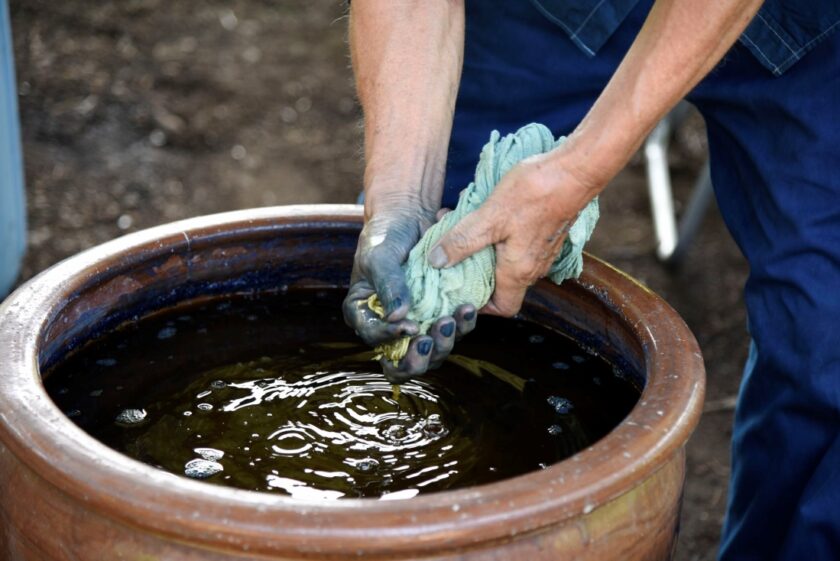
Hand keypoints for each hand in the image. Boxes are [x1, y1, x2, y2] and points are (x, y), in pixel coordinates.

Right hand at [343, 205, 476, 381]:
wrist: (410, 217)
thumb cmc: (386, 236)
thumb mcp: (380, 258)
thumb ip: (388, 286)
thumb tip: (397, 317)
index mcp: (364, 314)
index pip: (373, 339)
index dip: (390, 339)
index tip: (409, 325)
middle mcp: (389, 326)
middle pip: (402, 361)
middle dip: (419, 357)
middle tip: (429, 339)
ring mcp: (416, 323)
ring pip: (431, 352)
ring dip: (444, 342)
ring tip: (453, 319)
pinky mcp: (439, 314)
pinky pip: (451, 331)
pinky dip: (461, 324)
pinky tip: (468, 310)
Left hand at [427, 153, 596, 316]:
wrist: (575, 169)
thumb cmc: (536, 194)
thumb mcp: (490, 217)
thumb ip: (462, 241)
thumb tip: (435, 261)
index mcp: (519, 271)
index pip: (503, 308)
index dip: (481, 306)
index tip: (458, 290)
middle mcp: (533, 267)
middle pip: (501, 284)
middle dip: (472, 270)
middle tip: (450, 253)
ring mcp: (541, 250)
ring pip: (506, 260)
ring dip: (482, 248)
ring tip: (459, 227)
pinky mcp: (544, 232)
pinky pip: (516, 244)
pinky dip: (495, 235)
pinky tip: (480, 213)